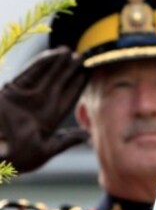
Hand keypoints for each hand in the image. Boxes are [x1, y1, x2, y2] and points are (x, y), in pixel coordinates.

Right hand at [0, 47, 88, 172]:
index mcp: (51, 118)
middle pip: (59, 82)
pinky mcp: (13, 91)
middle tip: (81, 56)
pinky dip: (41, 63)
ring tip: (68, 51)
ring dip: (57, 63)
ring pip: (46, 75)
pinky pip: (30, 73)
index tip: (89, 72)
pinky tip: (53, 54)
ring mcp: (27, 97)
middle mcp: (40, 105)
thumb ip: (66, 141)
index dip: (79, 84)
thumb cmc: (18, 158)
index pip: (69, 96)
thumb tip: (87, 137)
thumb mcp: (46, 151)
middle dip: (69, 70)